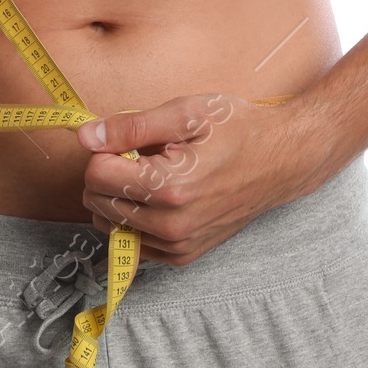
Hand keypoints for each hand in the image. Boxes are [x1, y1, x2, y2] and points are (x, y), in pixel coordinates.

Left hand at [75, 94, 329, 264]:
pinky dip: (134, 216)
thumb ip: (131, 126)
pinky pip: (132, 240)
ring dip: (118, 196)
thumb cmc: (237, 128)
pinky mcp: (182, 256)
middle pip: (96, 202)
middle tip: (143, 152)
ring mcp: (178, 246)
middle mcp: (171, 226)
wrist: (282, 160)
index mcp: (170, 187)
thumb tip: (85, 135)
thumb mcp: (186, 112)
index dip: (104, 148)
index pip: (96, 175)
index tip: (127, 137)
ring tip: (152, 172)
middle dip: (108, 171)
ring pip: (109, 224)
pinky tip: (159, 194)